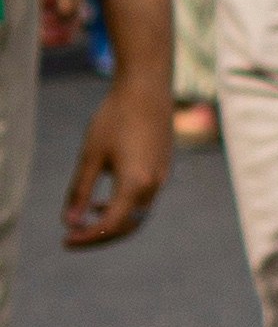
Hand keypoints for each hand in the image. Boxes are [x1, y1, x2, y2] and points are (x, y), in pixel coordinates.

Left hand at [64, 26, 172, 244]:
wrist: (147, 87)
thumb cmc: (115, 117)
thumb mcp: (90, 155)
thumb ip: (80, 191)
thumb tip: (68, 222)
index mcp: (135, 184)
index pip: (110, 225)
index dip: (87, 238)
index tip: (66, 240)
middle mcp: (153, 185)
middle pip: (127, 226)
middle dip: (99, 236)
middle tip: (73, 237)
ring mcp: (161, 176)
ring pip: (137, 215)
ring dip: (112, 223)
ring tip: (85, 221)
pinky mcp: (162, 167)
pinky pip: (144, 200)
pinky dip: (123, 209)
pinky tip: (103, 201)